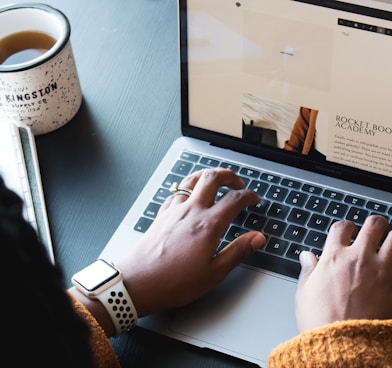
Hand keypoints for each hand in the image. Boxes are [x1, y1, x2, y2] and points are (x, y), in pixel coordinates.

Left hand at [117, 168, 265, 316]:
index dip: (248, 195)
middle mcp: (191, 211)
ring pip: (191, 180)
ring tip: (215, 181)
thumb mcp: (214, 273)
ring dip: (207, 176)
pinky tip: (188, 196)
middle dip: (228, 175)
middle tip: (237, 182)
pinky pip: (176, 192)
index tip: (254, 199)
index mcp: (207, 225)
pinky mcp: (161, 215)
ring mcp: (174, 210)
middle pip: (212, 178)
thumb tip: (257, 238)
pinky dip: (187, 188)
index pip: (234, 199)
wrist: (138, 282)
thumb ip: (238, 252)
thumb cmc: (174, 281)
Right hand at [296, 215, 391, 331]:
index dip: (345, 226)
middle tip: (375, 230)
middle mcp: (358, 258)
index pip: (342, 227)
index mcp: (333, 258)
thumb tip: (306, 256)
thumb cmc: (321, 322)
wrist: (343, 346)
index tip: (347, 231)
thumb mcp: (305, 293)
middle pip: (373, 225)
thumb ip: (308, 270)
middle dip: (375, 224)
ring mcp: (380, 270)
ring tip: (390, 242)